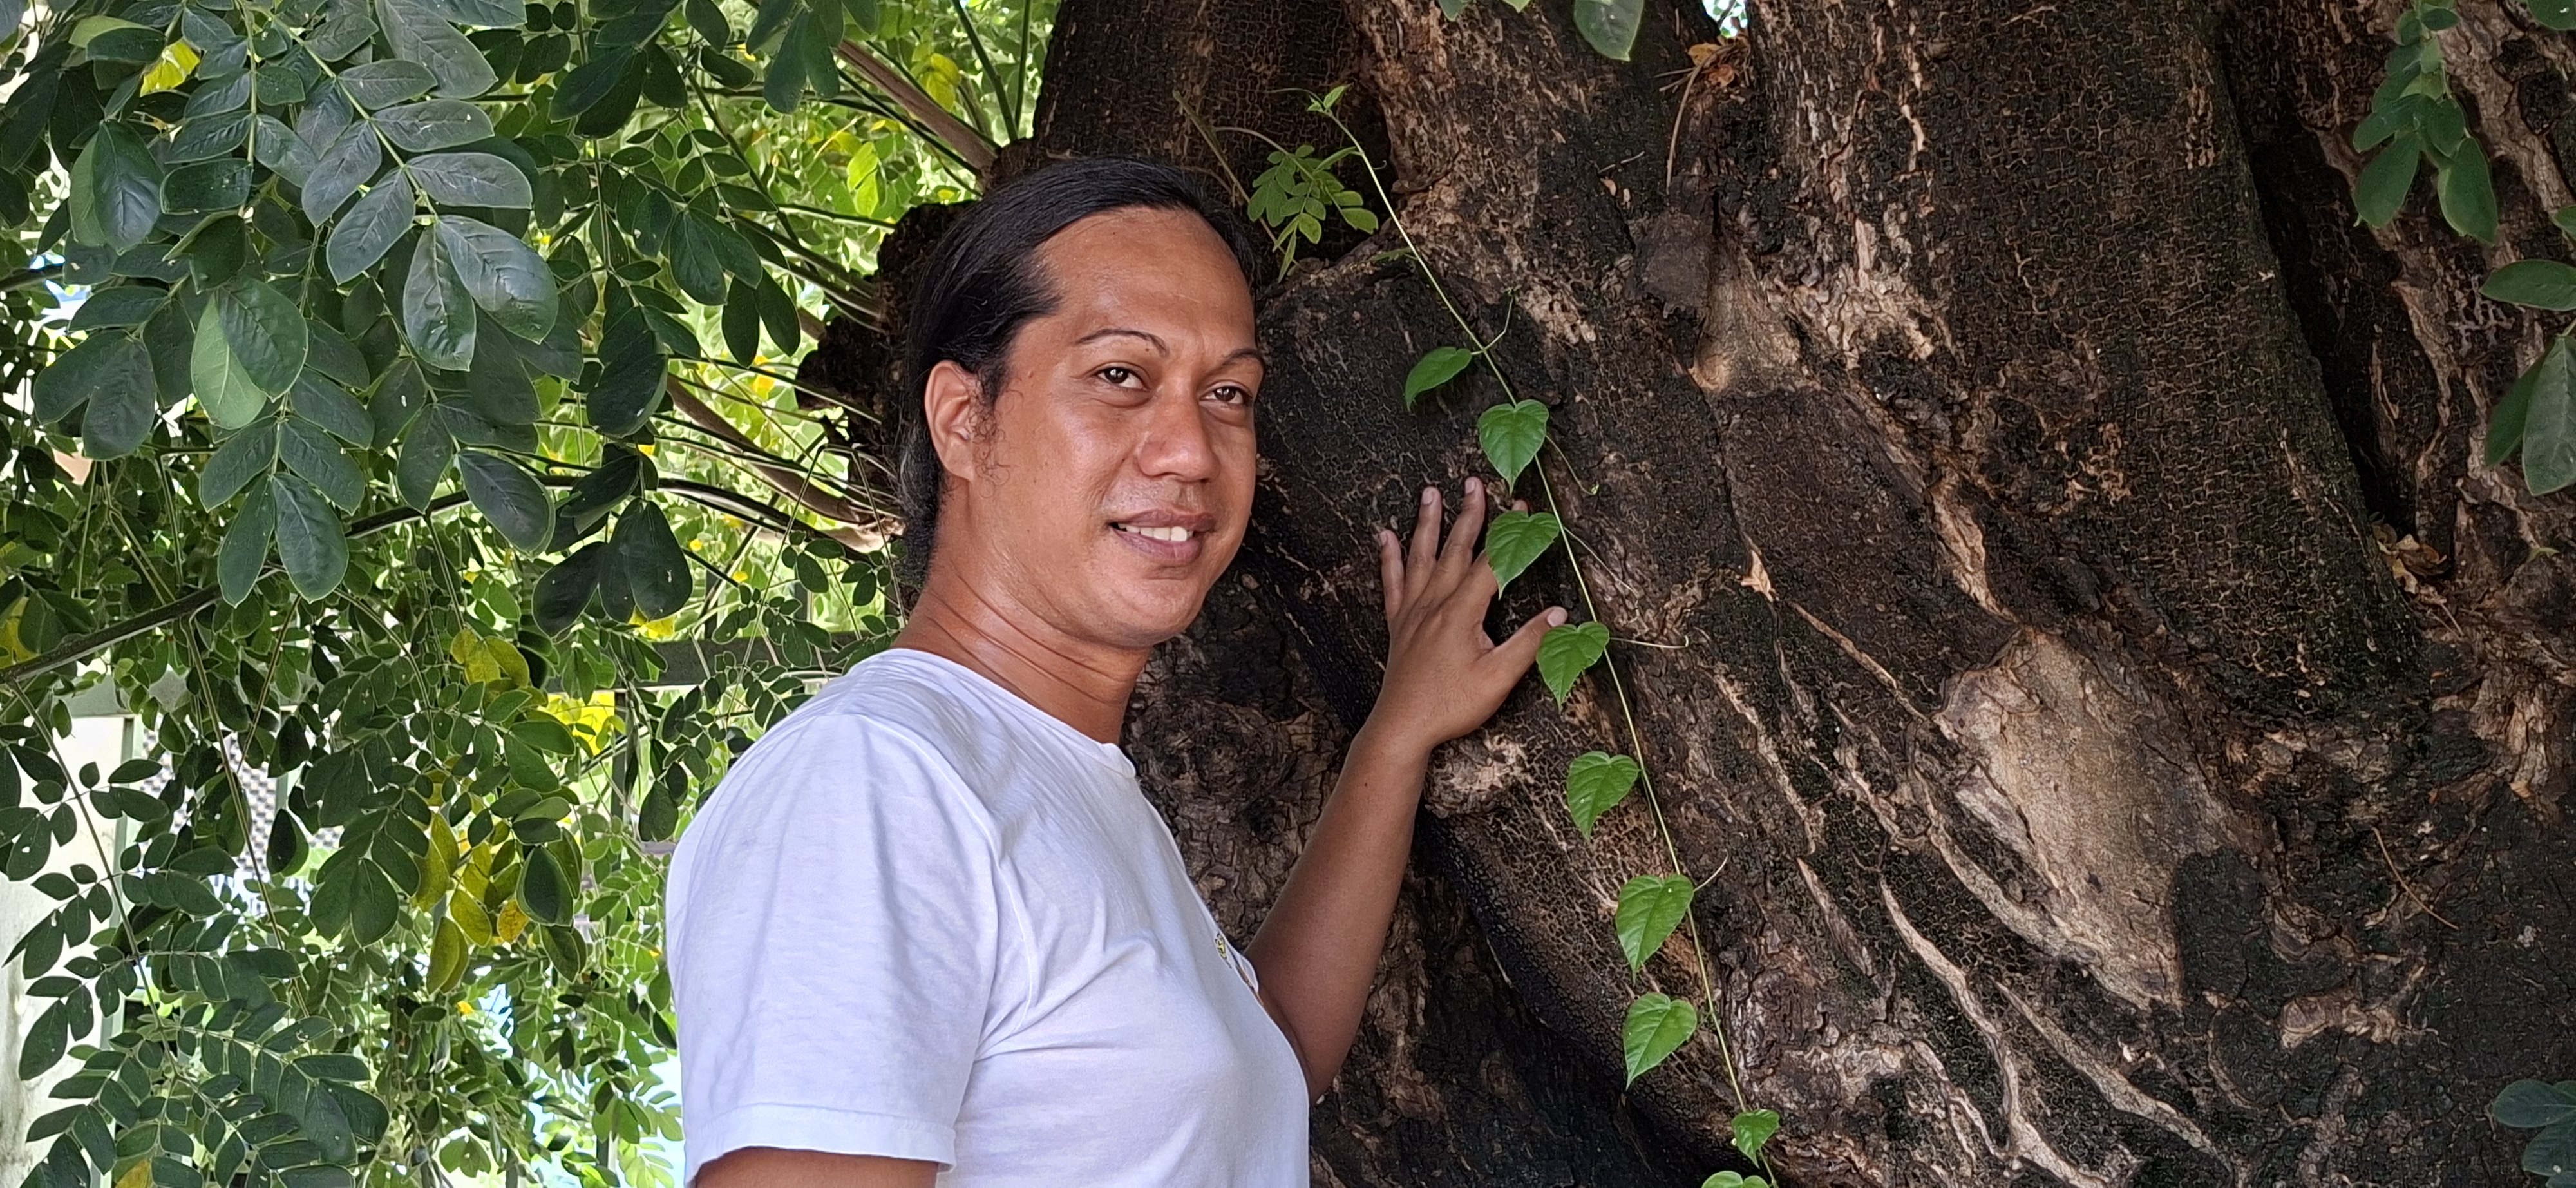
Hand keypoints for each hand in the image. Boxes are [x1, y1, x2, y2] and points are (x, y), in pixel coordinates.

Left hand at [1366, 477, 1565, 755]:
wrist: (1402, 727)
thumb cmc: (1452, 705)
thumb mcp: (1499, 678)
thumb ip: (1529, 644)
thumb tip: (1559, 614)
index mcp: (1462, 612)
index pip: (1490, 563)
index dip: (1508, 535)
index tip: (1522, 508)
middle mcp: (1435, 603)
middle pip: (1455, 549)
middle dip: (1468, 513)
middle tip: (1475, 482)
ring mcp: (1413, 612)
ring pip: (1421, 557)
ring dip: (1427, 523)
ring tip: (1429, 492)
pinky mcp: (1398, 624)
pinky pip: (1392, 582)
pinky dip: (1389, 557)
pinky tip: (1384, 537)